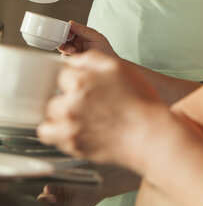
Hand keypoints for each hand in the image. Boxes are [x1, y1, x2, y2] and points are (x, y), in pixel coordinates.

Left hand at [37, 50, 163, 168]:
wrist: (150, 134)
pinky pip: (52, 137)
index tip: (87, 85)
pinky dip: (59, 133)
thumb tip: (73, 62)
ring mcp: (69, 128)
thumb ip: (90, 59)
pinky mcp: (73, 147)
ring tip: (79, 116)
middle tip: (87, 101)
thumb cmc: (139, 101)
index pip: (63, 75)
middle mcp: (70, 106)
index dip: (76, 78)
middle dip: (67, 97)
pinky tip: (76, 129)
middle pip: (53, 97)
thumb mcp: (117, 66)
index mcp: (79, 82)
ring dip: (60, 115)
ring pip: (49, 118)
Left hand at [37, 182, 101, 205]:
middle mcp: (55, 199)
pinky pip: (51, 180)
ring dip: (46, 194)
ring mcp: (57, 187)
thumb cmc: (88, 201)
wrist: (99, 184)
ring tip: (54, 196)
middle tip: (50, 204)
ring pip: (45, 191)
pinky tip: (54, 187)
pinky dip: (51, 184)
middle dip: (43, 203)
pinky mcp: (60, 177)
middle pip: (42, 202)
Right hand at [59, 21, 116, 56]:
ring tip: (73, 50)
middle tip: (67, 41)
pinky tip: (72, 56)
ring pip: (64, 47)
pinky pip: (65, 56)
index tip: (68, 33)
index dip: (68, 30)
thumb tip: (72, 23)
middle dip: (64, 39)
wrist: (108, 65)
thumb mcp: (96, 37)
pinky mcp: (74, 60)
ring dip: (66, 48)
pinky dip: (66, 55)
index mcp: (84, 34)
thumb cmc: (105, 51)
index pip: (72, 29)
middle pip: (66, 38)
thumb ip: (83, 30)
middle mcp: (78, 42)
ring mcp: (75, 51)